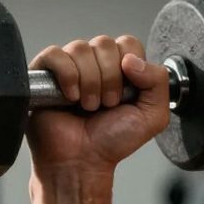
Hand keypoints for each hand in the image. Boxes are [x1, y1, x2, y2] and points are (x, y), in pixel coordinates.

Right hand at [25, 35, 171, 176]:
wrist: (82, 161)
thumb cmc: (113, 141)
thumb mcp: (153, 116)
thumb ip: (158, 82)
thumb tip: (133, 59)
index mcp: (122, 69)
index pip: (128, 43)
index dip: (129, 67)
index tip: (125, 94)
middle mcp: (96, 63)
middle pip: (105, 43)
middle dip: (109, 79)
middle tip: (106, 105)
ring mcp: (70, 66)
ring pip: (80, 48)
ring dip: (89, 82)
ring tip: (88, 106)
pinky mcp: (45, 72)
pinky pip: (56, 55)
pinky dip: (67, 76)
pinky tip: (70, 97)